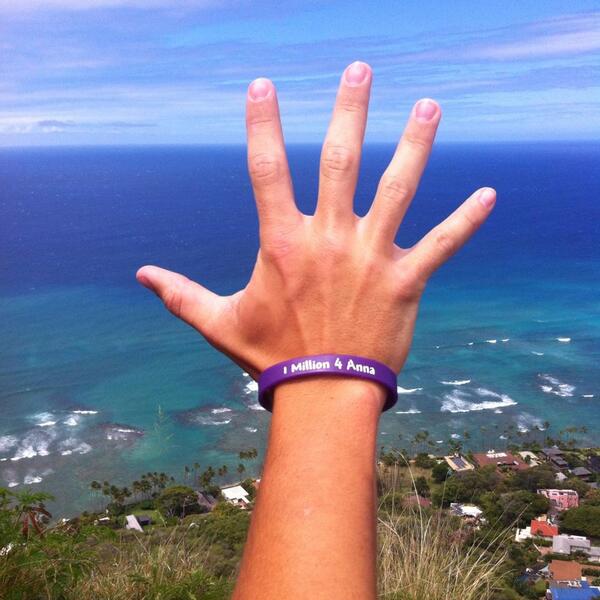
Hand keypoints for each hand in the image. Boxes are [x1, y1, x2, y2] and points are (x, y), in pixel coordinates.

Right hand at [136, 61, 494, 378]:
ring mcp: (371, 257)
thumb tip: (140, 276)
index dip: (262, 123)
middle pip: (340, 160)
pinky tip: (490, 195)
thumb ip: (180, 295)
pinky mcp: (405, 282)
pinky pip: (442, 244)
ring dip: (414, 144)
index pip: (266, 169)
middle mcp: (329, 239)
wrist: (323, 396)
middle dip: (349, 111)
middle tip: (360, 70)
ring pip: (398, 189)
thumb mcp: (219, 322)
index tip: (263, 86)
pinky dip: (466, 220)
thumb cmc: (272, 357)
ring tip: (429, 105)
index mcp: (283, 243)